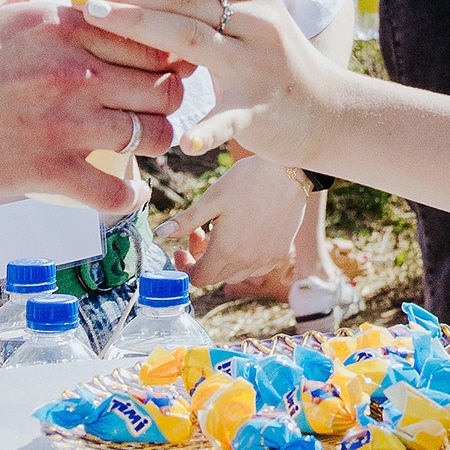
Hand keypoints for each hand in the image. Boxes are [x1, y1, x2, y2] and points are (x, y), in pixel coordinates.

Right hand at [0, 0, 183, 211]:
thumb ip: (4, 1)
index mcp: (59, 25)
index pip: (150, 38)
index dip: (160, 61)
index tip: (151, 77)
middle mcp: (73, 67)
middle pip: (167, 87)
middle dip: (164, 105)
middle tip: (147, 119)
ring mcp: (62, 120)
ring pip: (155, 136)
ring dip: (150, 150)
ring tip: (133, 157)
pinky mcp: (43, 171)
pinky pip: (116, 192)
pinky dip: (124, 199)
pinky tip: (115, 199)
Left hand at [81, 0, 348, 168]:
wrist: (327, 110)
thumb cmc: (270, 60)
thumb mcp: (248, 20)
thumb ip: (204, 4)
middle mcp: (260, 24)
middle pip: (187, 5)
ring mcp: (260, 68)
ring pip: (194, 44)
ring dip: (142, 33)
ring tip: (100, 24)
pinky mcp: (258, 112)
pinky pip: (227, 119)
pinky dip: (204, 131)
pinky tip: (181, 141)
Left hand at [154, 153, 306, 289]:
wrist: (289, 171)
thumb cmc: (248, 180)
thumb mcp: (212, 198)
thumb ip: (185, 221)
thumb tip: (160, 234)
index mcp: (225, 250)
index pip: (198, 279)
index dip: (185, 267)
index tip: (181, 249)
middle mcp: (247, 261)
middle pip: (216, 277)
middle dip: (202, 260)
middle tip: (200, 232)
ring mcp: (267, 259)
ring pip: (236, 274)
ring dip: (224, 261)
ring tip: (223, 231)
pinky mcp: (281, 252)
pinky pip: (256, 267)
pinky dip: (245, 259)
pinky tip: (245, 234)